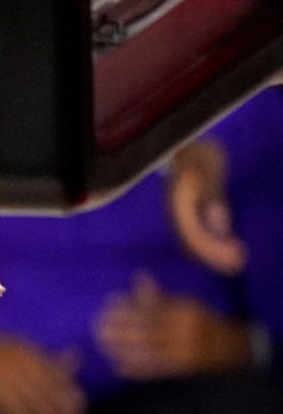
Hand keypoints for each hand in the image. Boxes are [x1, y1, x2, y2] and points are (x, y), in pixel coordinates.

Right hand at [0, 332, 85, 413]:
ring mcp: (7, 389)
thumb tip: (76, 359)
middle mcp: (21, 375)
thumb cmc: (2, 351)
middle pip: (47, 402)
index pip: (59, 384)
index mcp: (33, 361)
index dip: (71, 401)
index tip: (79, 413)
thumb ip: (51, 359)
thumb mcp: (29, 349)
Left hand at [95, 271, 252, 380]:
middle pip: (145, 331)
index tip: (107, 307)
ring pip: (147, 351)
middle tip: (98, 328)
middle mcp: (185, 331)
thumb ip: (160, 296)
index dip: (126, 309)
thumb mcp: (186, 304)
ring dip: (122, 349)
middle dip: (119, 330)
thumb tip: (138, 276)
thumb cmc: (201, 322)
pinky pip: (154, 370)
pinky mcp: (182, 370)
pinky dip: (135, 368)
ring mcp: (184, 352)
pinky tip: (117, 366)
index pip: (150, 309)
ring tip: (102, 345)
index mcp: (186, 311)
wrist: (232, 348)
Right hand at [166, 140, 247, 275]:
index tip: (235, 258)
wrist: (183, 147)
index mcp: (178, 205)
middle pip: (192, 245)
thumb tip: (220, 225)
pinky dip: (211, 247)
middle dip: (215, 258)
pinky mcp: (187, 217)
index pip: (194, 235)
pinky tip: (226, 249)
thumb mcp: (207, 168)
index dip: (213, 250)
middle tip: (238, 266)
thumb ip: (212, 194)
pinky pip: (196, 238)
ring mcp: (180, 217)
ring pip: (193, 244)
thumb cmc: (197, 155)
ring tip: (235, 264)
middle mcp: (176, 216)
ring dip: (213, 256)